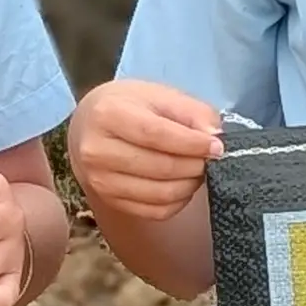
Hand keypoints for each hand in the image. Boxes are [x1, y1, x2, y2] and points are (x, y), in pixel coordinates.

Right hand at [69, 80, 224, 221]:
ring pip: (161, 194)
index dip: (191, 143)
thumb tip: (214, 137)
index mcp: (108, 114)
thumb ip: (190, 111)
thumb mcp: (157, 94)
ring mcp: (100, 181)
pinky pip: (155, 211)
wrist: (88, 126)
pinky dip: (178, 201)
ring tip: (197, 169)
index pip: (156, 134)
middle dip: (195, 165)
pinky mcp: (109, 201)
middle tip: (210, 158)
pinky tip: (182, 183)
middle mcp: (97, 151)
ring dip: (189, 184)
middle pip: (160, 167)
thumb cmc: (127, 106)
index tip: (217, 146)